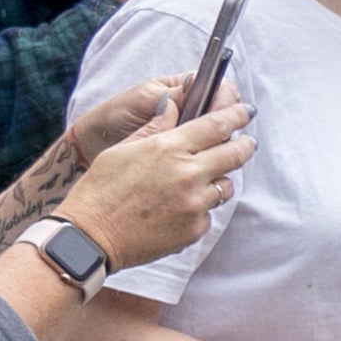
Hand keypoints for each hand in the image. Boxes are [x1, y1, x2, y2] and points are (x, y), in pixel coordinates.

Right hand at [58, 87, 250, 270]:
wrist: (91, 236)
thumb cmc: (100, 190)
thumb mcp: (122, 148)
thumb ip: (154, 127)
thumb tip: (171, 104)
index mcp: (168, 148)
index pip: (216, 125)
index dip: (236, 116)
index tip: (245, 112)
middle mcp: (188, 174)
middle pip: (234, 154)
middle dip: (245, 145)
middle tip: (248, 142)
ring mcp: (194, 204)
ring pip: (225, 186)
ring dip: (219, 180)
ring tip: (200, 180)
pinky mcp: (195, 228)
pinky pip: (208, 213)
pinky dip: (199, 208)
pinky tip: (177, 208)